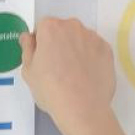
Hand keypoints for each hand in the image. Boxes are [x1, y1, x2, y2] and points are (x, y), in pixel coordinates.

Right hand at [20, 16, 130, 134]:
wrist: (82, 107)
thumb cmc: (52, 89)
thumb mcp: (28, 71)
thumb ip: (27, 48)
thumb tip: (29, 38)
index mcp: (50, 28)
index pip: (42, 26)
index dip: (40, 42)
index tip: (41, 56)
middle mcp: (73, 27)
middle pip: (62, 29)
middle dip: (58, 43)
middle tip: (55, 67)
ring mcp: (92, 37)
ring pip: (79, 38)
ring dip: (75, 49)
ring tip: (71, 73)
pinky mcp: (106, 49)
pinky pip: (94, 48)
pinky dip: (89, 57)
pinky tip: (84, 75)